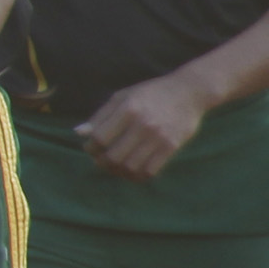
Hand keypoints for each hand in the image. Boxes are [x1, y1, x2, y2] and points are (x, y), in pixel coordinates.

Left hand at [80, 71, 209, 180]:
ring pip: (130, 167)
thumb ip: (101, 116)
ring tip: (115, 166)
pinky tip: (132, 170)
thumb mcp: (123, 97)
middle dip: (102, 162)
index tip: (90, 148)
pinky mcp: (172, 146)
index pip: (100, 138)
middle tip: (101, 160)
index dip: (90, 147)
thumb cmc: (150, 93)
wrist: (189, 92)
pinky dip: (137, 176)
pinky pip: (150, 171)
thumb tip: (79, 133)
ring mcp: (159, 137)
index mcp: (128, 109)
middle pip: (113, 156)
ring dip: (118, 171)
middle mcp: (143, 124)